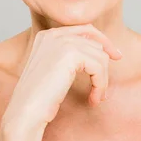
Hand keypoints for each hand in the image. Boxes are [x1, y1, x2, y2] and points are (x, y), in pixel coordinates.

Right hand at [0, 24, 122, 133]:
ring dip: (102, 79)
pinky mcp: (70, 54)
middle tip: (105, 86)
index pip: (84, 29)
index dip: (103, 41)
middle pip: (94, 41)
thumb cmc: (39, 98)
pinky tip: (93, 99)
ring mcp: (61, 42)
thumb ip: (71, 56)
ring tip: (96, 97)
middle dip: (104, 64)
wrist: (26, 112)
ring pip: (100, 55)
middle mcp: (53, 34)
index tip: (115, 56)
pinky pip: (99, 66)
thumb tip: (101, 51)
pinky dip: (101, 84)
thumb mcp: (54, 70)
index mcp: (47, 36)